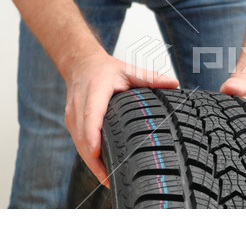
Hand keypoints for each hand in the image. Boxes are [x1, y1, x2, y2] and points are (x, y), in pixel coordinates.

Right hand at [63, 52, 178, 186]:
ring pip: (79, 144)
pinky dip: (89, 158)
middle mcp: (80, 106)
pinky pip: (78, 144)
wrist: (81, 64)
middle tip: (112, 178)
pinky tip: (102, 170)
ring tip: (109, 180)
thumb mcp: (128, 70)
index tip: (97, 152)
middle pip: (82, 137)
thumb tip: (174, 84)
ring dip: (91, 164)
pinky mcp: (71, 124)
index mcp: (95, 91)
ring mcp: (72, 116)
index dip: (92, 135)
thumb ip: (150, 77)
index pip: (91, 115)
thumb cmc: (105, 69)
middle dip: (94, 160)